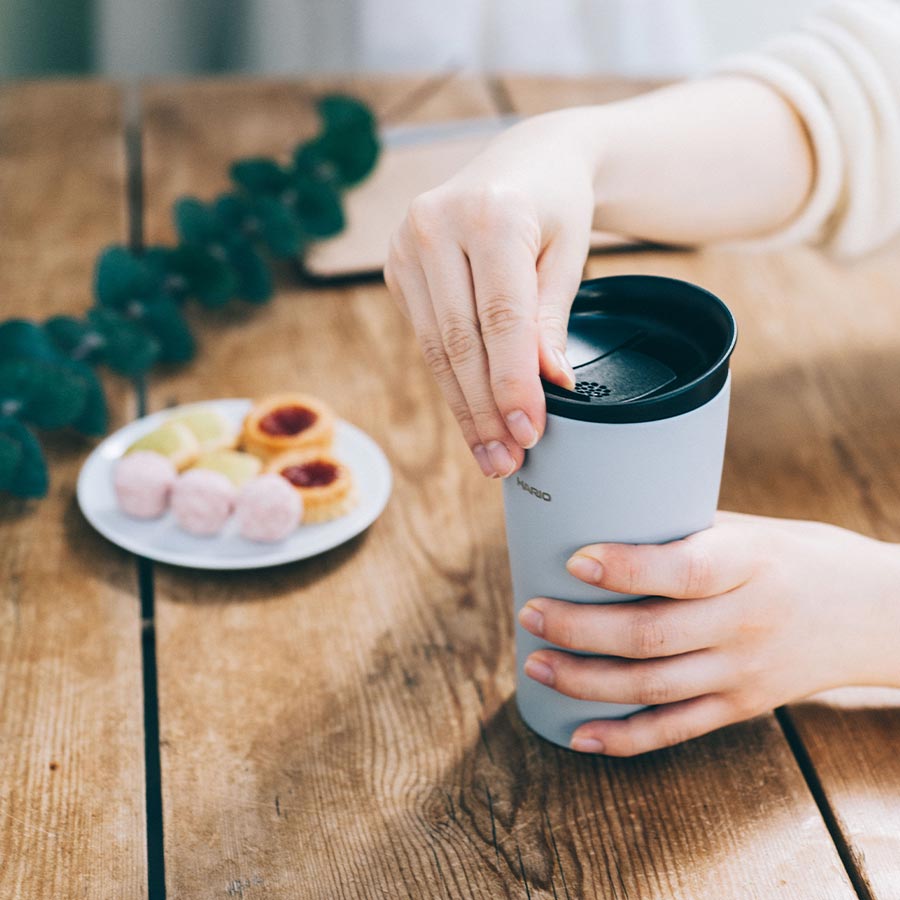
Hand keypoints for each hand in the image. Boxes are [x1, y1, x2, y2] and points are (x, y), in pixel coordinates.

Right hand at [384, 111, 596, 477]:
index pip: (501, 318)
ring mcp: (406, 244)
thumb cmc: (557, 204)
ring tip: (491, 453)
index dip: (513, 383)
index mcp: (490, 213)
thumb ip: (552, 320)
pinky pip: (427, 337)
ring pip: (437, 348)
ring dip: (464, 408)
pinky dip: (451, 381)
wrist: (527, 159)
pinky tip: (471, 416)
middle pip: (461, 341)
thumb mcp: (569, 255)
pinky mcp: (397, 266)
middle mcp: (435, 224)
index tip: (530, 431)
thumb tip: (549, 386)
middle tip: (508, 459)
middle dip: (485, 408)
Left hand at [517, 511, 899, 756]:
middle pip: (653, 635)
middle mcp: (747, 621)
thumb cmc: (799, 556)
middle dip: (580, 630)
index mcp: (749, 563)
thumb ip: (684, 533)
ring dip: (585, 681)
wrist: (875, 612)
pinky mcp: (742, 707)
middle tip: (529, 614)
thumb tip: (602, 523)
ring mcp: (744, 671)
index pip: (684, 571)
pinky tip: (579, 735)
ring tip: (536, 664)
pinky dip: (624, 738)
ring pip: (654, 686)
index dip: (626, 569)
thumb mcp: (750, 530)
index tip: (573, 562)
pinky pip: (677, 729)